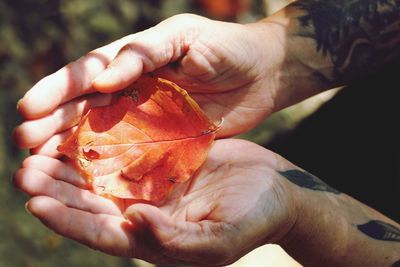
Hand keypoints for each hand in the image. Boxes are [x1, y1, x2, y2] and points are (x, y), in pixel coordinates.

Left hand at [13, 139, 297, 264]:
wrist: (278, 191)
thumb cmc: (255, 220)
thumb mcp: (220, 241)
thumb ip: (176, 241)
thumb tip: (132, 222)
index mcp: (155, 239)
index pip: (102, 234)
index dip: (68, 221)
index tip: (36, 202)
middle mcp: (147, 213)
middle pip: (93, 204)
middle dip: (58, 190)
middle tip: (26, 169)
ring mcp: (156, 185)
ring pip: (104, 176)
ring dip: (72, 165)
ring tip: (40, 150)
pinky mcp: (167, 160)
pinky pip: (128, 152)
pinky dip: (103, 143)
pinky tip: (84, 128)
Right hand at [14, 14, 286, 152]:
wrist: (263, 73)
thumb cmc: (227, 47)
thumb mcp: (184, 38)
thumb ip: (144, 54)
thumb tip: (102, 78)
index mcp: (134, 60)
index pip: (88, 74)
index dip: (57, 90)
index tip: (29, 107)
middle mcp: (134, 89)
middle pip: (86, 107)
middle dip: (55, 122)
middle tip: (25, 141)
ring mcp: (148, 116)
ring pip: (102, 133)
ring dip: (72, 147)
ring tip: (41, 162)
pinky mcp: (166, 139)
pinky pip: (132, 153)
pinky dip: (108, 164)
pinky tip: (87, 177)